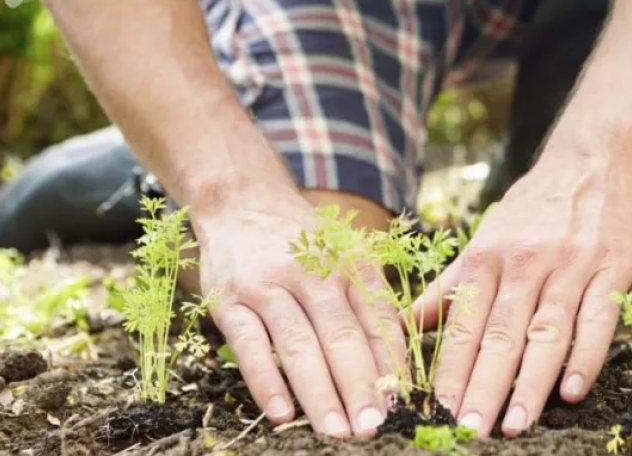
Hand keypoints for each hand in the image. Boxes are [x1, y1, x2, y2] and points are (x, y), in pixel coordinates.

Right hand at [192, 187, 405, 437]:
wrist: (241, 200)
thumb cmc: (303, 240)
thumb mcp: (344, 255)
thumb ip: (367, 301)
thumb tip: (395, 365)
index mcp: (349, 263)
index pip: (377, 318)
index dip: (391, 363)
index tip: (402, 402)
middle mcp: (312, 273)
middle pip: (342, 336)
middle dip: (360, 386)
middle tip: (373, 426)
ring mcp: (268, 286)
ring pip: (298, 344)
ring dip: (319, 392)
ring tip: (336, 430)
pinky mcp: (230, 300)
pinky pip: (249, 345)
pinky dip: (266, 381)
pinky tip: (281, 413)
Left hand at [411, 154, 631, 436]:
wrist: (594, 157)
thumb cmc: (535, 205)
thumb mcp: (486, 237)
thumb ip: (451, 284)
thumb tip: (406, 323)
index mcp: (488, 257)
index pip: (464, 323)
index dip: (451, 370)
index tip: (437, 412)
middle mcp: (524, 262)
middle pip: (500, 333)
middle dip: (483, 386)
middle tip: (469, 431)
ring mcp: (570, 266)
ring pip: (546, 331)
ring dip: (530, 382)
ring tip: (515, 425)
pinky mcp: (612, 268)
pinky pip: (598, 318)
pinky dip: (585, 356)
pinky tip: (573, 390)